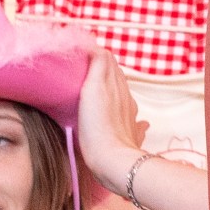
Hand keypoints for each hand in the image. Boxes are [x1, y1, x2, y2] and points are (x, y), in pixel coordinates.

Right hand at [78, 49, 145, 190]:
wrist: (113, 162)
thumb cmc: (99, 127)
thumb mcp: (94, 89)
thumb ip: (99, 65)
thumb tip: (97, 47)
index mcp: (117, 85)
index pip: (108, 61)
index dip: (95, 55)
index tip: (80, 56)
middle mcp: (126, 98)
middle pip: (116, 76)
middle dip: (102, 70)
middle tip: (83, 70)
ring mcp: (129, 117)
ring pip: (121, 95)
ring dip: (109, 89)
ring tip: (94, 91)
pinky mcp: (128, 134)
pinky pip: (128, 117)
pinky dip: (121, 110)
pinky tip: (118, 114)